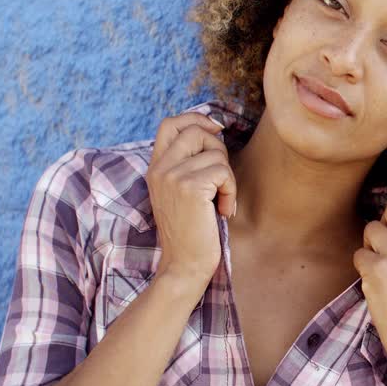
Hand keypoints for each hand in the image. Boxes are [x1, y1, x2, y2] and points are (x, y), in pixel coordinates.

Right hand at [146, 110, 235, 289]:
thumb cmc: (191, 232)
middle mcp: (160, 168)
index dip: (196, 119)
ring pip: (216, 153)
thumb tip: (214, 130)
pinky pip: (224, 172)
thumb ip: (188, 163)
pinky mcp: (190, 187)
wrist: (184, 265)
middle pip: (196, 131)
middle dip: (218, 150)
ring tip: (219, 202)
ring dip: (227, 178)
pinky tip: (222, 211)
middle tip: (220, 180)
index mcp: (155, 167)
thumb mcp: (182, 192)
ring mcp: (172, 176)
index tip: (215, 132)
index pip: (170, 123)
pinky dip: (231, 191)